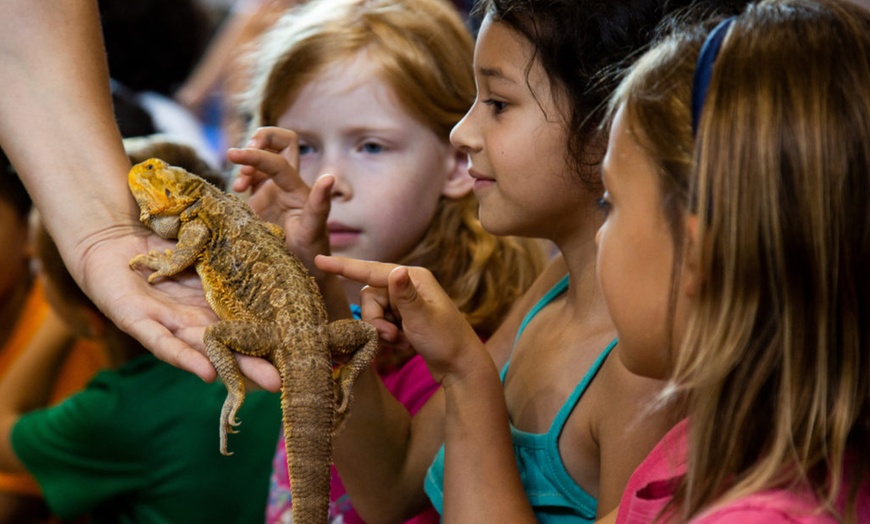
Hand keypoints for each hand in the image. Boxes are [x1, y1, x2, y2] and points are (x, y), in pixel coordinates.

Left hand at [79, 221, 281, 390]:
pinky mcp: (136, 321)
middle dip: (255, 365)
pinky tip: (207, 373)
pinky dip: (184, 358)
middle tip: (285, 382)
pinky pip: (162, 344)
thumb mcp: (204, 244)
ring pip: (201, 351)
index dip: (267, 337)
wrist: (111, 233)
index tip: (298, 348)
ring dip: (229, 369)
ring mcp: (166, 324)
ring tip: (258, 384)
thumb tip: (278, 236)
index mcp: (211, 304)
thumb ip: (232, 249)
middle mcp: (192, 321)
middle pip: (227, 346)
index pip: (243, 324)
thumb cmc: (160, 239)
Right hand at [227, 126, 332, 276]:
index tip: (233, 155)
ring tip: (240, 185)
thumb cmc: (311, 254)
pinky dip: (242, 174)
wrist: (304, 272)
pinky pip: (253, 175)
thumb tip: (329, 177)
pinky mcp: (262, 200)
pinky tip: (238, 190)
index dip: (256, 154)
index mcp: (298, 189)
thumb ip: (319, 205)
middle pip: (281, 141)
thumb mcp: (313, 232)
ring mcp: (275, 190)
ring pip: (265, 155)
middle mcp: (289, 185)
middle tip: (243, 155)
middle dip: (261, 138)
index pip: (278, 160)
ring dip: (249, 159)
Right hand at [315, 255, 484, 383]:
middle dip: (375, 319)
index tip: (319, 261)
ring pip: (373, 312)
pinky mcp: (404, 318)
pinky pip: (381, 323)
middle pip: (369, 296)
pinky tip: (406, 344)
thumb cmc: (446, 341)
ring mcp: (406, 302)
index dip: (344, 267)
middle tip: (392, 337)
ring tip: (401, 342)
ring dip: (382, 330)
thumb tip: (395, 270)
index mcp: (413, 277)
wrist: (460, 367)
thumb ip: (405, 296)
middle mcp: (407, 285)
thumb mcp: (422, 319)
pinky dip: (388, 336)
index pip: (371, 270)